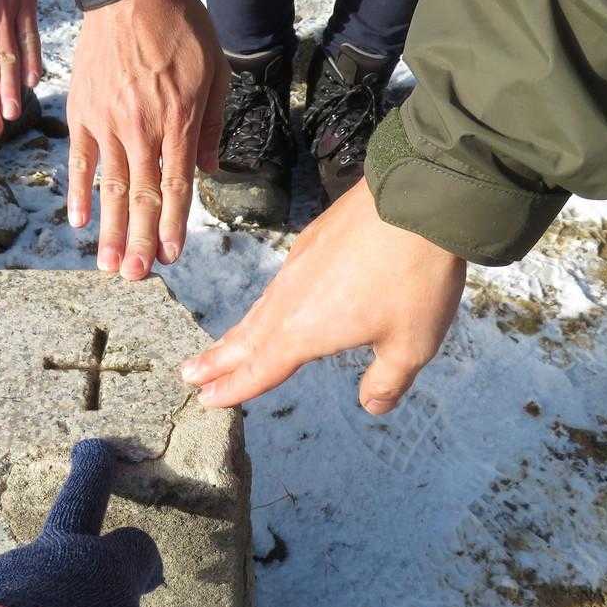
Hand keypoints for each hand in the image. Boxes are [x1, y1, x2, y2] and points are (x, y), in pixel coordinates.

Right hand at [66, 0, 228, 279]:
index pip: (176, 187)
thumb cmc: (180, 27)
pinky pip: (81, 159)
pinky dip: (79, 191)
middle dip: (139, 242)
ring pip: (110, 187)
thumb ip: (211, 124)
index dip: (172, 226)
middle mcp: (141, 130)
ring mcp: (107, 123)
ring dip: (110, 230)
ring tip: (108, 265)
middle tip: (135, 277)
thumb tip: (209, 168)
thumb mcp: (215, 72)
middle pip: (141, 197)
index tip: (169, 257)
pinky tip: (79, 222)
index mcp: (178, 122)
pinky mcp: (83, 112)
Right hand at [181, 180, 466, 412]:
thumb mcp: (411, 344)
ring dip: (238, 333)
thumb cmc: (415, 278)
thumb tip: (372, 406)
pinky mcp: (312, 240)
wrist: (418, 201)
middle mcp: (289, 301)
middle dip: (217, 360)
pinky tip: (274, 305)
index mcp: (304, 332)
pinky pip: (280, 283)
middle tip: (188, 374)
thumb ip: (387, 382)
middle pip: (245, 339)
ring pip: (260, 309)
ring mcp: (297, 267)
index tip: (206, 399)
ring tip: (224, 347)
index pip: (259, 369)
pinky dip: (266, 304)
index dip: (233, 388)